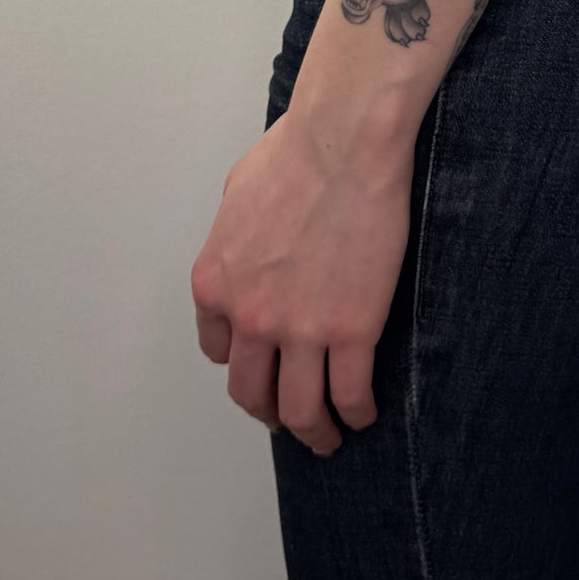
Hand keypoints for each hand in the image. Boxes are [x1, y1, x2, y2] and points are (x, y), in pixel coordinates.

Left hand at [190, 98, 412, 453]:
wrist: (344, 143)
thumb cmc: (296, 151)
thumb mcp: (237, 192)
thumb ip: (236, 236)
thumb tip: (252, 248)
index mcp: (215, 283)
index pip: (218, 348)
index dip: (241, 360)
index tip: (261, 364)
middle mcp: (249, 317)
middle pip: (252, 392)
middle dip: (269, 411)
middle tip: (286, 417)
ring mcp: (300, 330)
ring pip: (300, 409)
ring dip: (312, 432)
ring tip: (328, 437)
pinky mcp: (352, 331)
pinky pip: (350, 393)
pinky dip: (356, 413)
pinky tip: (364, 413)